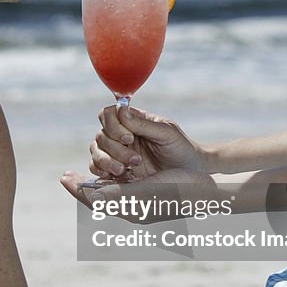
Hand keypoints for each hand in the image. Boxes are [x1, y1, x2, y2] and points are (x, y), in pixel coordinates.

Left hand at [60, 167, 219, 219]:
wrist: (205, 190)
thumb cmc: (177, 192)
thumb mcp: (143, 192)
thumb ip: (116, 194)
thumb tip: (91, 196)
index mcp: (128, 210)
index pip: (96, 200)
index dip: (78, 188)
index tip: (64, 177)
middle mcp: (132, 206)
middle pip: (100, 193)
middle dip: (89, 181)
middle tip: (73, 173)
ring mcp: (141, 198)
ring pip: (111, 186)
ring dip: (103, 173)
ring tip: (98, 165)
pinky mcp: (150, 189)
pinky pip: (125, 181)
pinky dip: (116, 171)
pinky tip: (116, 162)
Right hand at [87, 106, 205, 181]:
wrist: (190, 173)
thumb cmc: (180, 148)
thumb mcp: (166, 133)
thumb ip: (143, 123)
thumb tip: (121, 110)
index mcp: (132, 121)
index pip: (108, 114)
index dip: (113, 125)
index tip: (129, 138)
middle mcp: (121, 135)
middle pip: (101, 135)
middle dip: (115, 149)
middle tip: (136, 160)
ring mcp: (117, 153)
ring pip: (96, 151)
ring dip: (107, 161)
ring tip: (125, 170)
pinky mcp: (116, 170)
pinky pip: (96, 168)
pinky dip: (102, 171)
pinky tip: (119, 176)